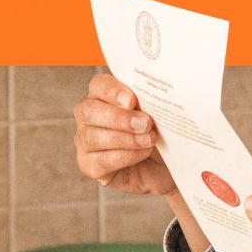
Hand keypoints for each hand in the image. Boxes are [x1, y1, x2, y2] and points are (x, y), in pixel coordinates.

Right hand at [73, 73, 175, 195]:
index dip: (111, 90)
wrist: (166, 167)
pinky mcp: (90, 166)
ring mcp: (86, 142)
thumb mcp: (160, 115)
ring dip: (125, 139)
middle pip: (88, 110)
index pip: (98, 84)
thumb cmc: (161, 135)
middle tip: (146, 123)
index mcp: (104, 96)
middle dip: (118, 117)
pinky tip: (144, 153)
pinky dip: (125, 156)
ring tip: (149, 140)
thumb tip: (157, 96)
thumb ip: (152, 102)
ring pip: (92, 137)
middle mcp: (89, 117)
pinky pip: (101, 160)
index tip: (132, 100)